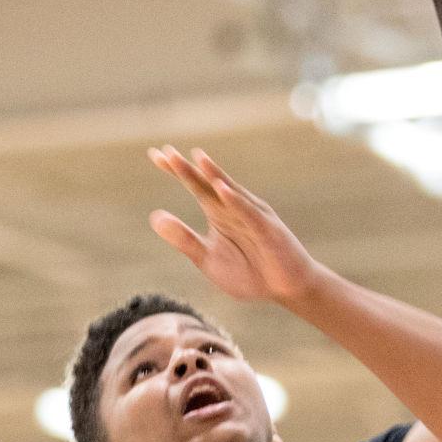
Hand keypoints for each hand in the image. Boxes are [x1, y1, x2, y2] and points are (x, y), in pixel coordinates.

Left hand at [148, 147, 326, 303]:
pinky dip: (236, 201)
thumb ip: (183, 239)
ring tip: (195, 158)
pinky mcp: (268, 230)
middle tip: (166, 152)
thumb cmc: (249, 272)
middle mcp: (234, 208)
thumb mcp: (207, 259)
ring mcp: (252, 216)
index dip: (177, 171)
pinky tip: (221, 190)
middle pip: (207, 184)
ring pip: (229, 192)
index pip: (195, 186)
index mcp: (219, 212)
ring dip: (213, 176)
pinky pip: (249, 214)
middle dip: (188, 170)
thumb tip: (155, 217)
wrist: (286, 289)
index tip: (155, 155)